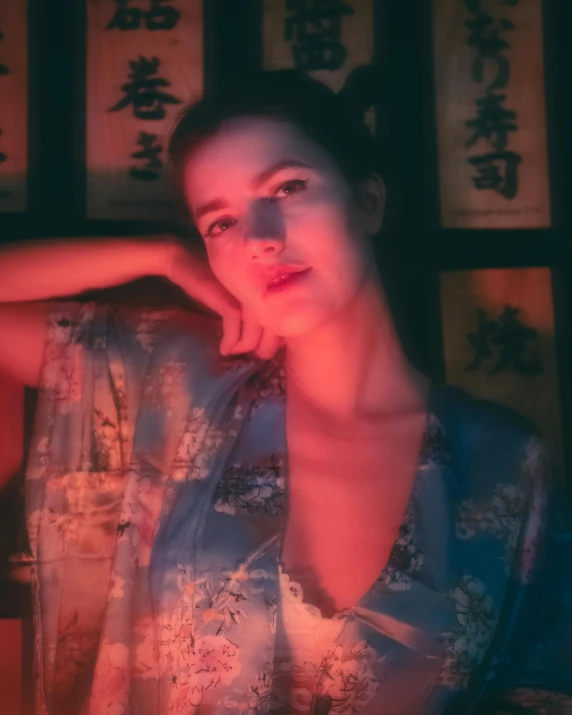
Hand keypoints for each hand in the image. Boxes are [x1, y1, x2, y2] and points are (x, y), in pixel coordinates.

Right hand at [165, 242, 283, 359]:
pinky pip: (234, 324)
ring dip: (247, 346)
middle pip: (273, 324)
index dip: (278, 337)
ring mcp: (245, 291)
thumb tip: (265, 338)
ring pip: (256, 329)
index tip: (269, 349)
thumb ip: (252, 312)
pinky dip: (230, 341)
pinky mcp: (227, 296)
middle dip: (266, 347)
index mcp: (268, 286)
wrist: (186, 262)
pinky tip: (225, 349)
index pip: (283, 315)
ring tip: (238, 355)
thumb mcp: (238, 297)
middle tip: (256, 358)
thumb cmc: (214, 282)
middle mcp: (260, 287)